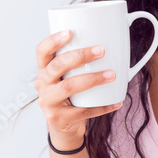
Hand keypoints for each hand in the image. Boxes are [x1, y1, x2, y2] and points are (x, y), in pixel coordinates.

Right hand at [34, 28, 123, 143]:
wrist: (62, 126)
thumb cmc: (69, 95)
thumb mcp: (66, 77)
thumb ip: (78, 63)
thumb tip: (111, 42)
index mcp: (44, 70)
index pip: (42, 51)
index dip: (54, 40)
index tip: (70, 31)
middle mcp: (42, 84)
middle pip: (58, 66)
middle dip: (80, 56)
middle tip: (101, 51)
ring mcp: (48, 102)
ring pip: (69, 86)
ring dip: (93, 79)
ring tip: (111, 75)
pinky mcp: (57, 118)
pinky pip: (82, 111)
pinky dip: (102, 107)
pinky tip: (116, 102)